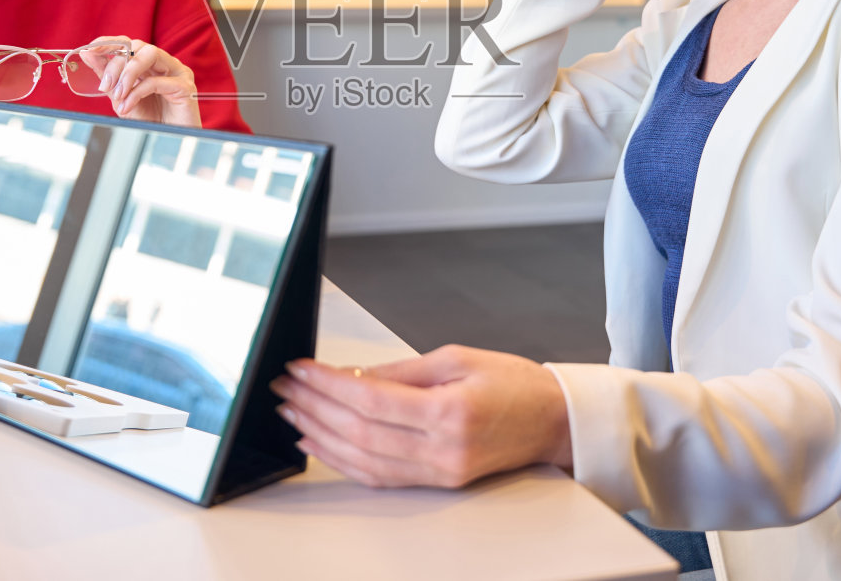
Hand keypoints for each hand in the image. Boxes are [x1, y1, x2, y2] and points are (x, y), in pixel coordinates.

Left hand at [78, 36, 202, 127]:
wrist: (167, 142)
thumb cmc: (149, 119)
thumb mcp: (120, 97)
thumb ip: (107, 76)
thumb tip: (87, 55)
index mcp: (149, 63)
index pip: (128, 42)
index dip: (108, 42)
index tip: (90, 50)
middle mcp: (164, 62)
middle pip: (137, 46)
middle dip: (116, 64)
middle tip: (105, 85)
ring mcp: (177, 71)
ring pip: (150, 54)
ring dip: (128, 73)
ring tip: (118, 94)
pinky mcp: (185, 85)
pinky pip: (157, 81)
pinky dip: (137, 92)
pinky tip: (128, 106)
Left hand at [268, 344, 572, 488]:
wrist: (554, 420)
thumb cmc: (515, 383)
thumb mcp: (457, 357)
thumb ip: (401, 370)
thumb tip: (351, 375)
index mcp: (450, 411)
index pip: (370, 399)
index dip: (327, 384)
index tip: (300, 369)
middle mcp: (444, 449)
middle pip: (360, 432)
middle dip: (314, 407)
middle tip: (286, 387)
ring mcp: (440, 471)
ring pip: (364, 460)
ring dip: (321, 436)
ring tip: (293, 413)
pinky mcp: (439, 482)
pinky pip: (380, 477)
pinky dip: (344, 461)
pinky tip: (322, 444)